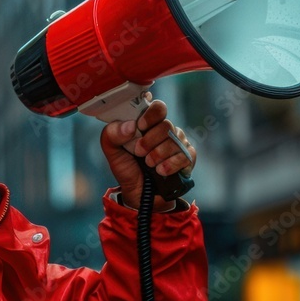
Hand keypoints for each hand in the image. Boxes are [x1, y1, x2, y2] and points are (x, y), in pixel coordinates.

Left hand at [100, 97, 196, 211]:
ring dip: (158, 154)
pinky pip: (184, 156)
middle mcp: (165, 129)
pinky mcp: (187, 158)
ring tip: (148, 164)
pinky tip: (161, 171)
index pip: (156, 106)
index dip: (151, 113)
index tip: (141, 124)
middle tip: (139, 152)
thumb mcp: (112, 149)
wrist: (138, 193)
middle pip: (166, 124)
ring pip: (175, 140)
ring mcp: (178, 143)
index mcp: (148, 122)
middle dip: (150, 140)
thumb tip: (130, 125)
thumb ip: (112, 133)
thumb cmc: (127, 167)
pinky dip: (170, 164)